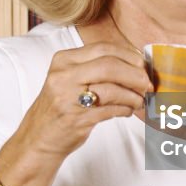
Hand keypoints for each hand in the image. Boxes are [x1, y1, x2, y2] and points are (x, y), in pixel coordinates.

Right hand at [17, 40, 152, 159]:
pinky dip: (125, 109)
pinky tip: (127, 110)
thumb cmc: (62, 105)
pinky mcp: (77, 119)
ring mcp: (69, 98)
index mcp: (64, 60)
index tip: (142, 65)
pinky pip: (111, 110)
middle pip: (110, 65)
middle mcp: (64, 76)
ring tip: (139, 100)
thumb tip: (136, 63)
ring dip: (133, 95)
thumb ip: (97, 67)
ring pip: (112, 89)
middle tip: (147, 84)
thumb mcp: (71, 78)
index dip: (129, 56)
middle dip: (135, 75)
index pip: (104, 48)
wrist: (38, 137)